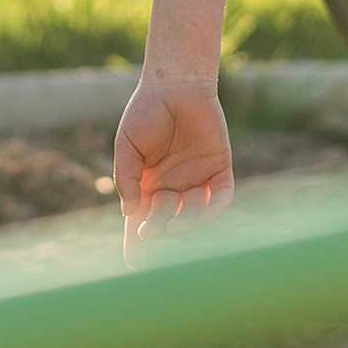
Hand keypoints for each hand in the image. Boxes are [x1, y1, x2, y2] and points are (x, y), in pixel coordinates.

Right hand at [113, 76, 233, 260]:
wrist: (175, 83)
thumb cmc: (147, 111)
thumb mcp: (127, 144)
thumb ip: (127, 177)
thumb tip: (131, 213)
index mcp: (149, 186)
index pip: (143, 222)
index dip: (138, 243)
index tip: (134, 263)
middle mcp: (174, 188)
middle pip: (168, 223)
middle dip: (160, 230)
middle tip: (152, 228)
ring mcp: (197, 181)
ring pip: (195, 216)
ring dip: (184, 219)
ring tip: (172, 207)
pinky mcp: (219, 170)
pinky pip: (221, 199)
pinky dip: (214, 208)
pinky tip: (203, 201)